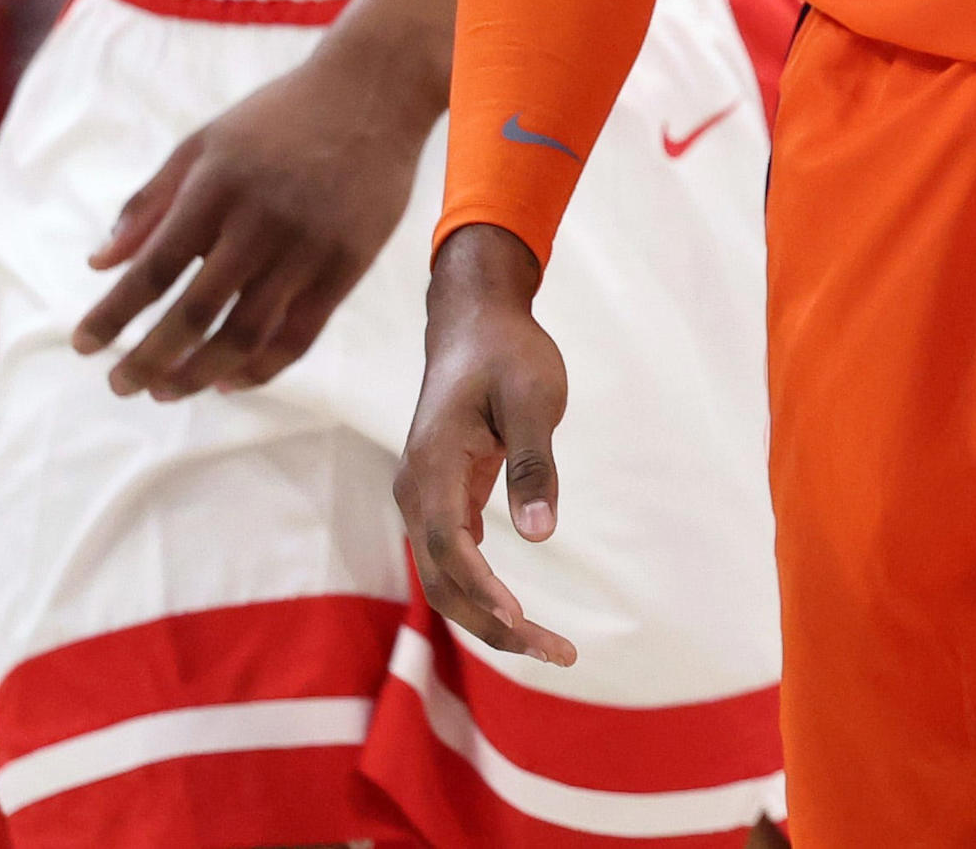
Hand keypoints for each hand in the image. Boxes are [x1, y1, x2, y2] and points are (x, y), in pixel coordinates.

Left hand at [70, 24, 440, 397]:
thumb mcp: (204, 143)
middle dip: (149, 359)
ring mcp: (310, 245)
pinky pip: (300, 334)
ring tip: (168, 390)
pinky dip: (261, 367)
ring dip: (199, 374)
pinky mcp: (349, 263)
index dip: (114, 314)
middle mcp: (262, 219)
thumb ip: (150, 202)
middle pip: (195, 312)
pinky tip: (230, 379)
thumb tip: (100, 264)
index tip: (84, 346)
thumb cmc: (278, 117)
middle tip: (120, 385)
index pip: (154, 267)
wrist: (376, 92)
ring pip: (246, 334)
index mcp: (218, 186)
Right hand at [399, 223, 580, 664]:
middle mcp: (416, 491)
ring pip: (446, 578)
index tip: (521, 619)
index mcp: (432, 465)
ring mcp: (423, 498)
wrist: (472, 322)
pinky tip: (520, 617)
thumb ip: (536, 463)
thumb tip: (539, 534)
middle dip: (495, 623)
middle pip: (444, 579)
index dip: (482, 588)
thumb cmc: (507, 354)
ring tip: (551, 647)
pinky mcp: (440, 499)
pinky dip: (484, 593)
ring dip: (490, 617)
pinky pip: (455, 560)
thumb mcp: (535, 398)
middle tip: (559, 653)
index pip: (449, 544)